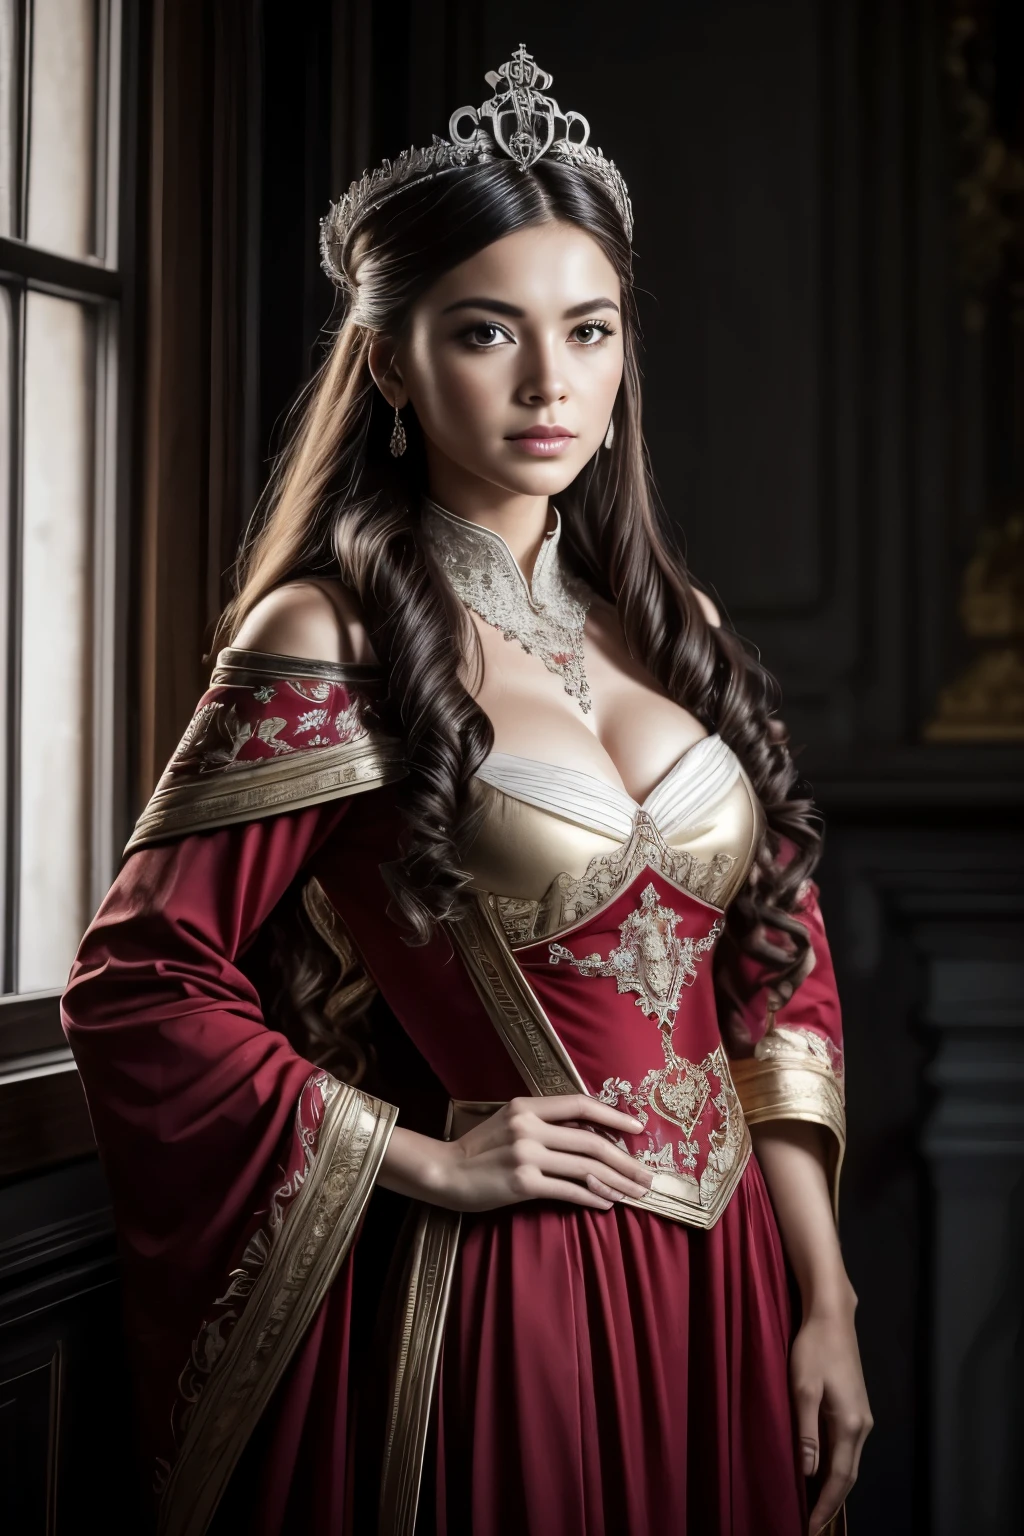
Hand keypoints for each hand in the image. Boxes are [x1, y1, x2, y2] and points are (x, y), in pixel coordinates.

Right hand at [427, 1094, 654, 1212]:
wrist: (444, 1172)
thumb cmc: (480, 1148)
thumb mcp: (510, 1121)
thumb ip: (545, 1122)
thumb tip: (591, 1134)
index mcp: (527, 1106)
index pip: (580, 1104)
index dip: (613, 1116)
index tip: (639, 1129)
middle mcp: (528, 1127)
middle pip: (591, 1140)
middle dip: (625, 1160)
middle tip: (646, 1175)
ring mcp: (526, 1155)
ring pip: (585, 1167)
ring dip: (616, 1182)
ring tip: (634, 1193)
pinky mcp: (523, 1184)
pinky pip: (569, 1191)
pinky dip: (593, 1198)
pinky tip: (607, 1204)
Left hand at [790, 1301, 872, 1533]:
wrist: (832, 1317)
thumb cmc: (814, 1349)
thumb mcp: (803, 1389)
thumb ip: (806, 1432)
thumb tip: (808, 1472)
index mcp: (851, 1425)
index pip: (840, 1478)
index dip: (826, 1506)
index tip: (811, 1528)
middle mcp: (863, 1425)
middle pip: (849, 1474)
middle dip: (831, 1501)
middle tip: (811, 1523)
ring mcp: (862, 1415)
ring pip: (850, 1461)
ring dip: (834, 1484)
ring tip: (813, 1503)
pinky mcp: (856, 1406)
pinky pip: (847, 1446)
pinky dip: (836, 1465)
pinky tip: (820, 1468)